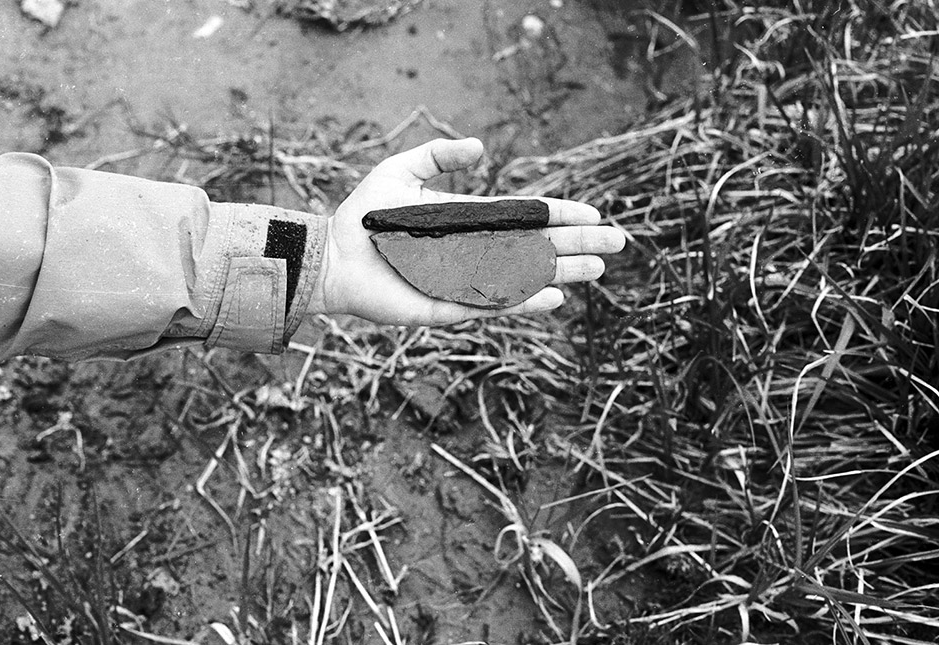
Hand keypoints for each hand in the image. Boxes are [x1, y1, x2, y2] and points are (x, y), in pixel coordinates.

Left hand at [307, 138, 624, 324]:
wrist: (333, 257)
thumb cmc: (364, 215)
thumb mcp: (401, 171)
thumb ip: (438, 156)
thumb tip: (480, 146)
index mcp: (470, 221)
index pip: (525, 218)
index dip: (560, 217)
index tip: (595, 215)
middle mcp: (474, 252)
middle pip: (536, 249)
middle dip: (577, 246)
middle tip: (617, 245)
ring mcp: (465, 281)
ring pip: (525, 277)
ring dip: (562, 273)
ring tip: (599, 269)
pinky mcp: (450, 307)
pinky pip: (494, 304)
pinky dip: (524, 300)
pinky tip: (555, 296)